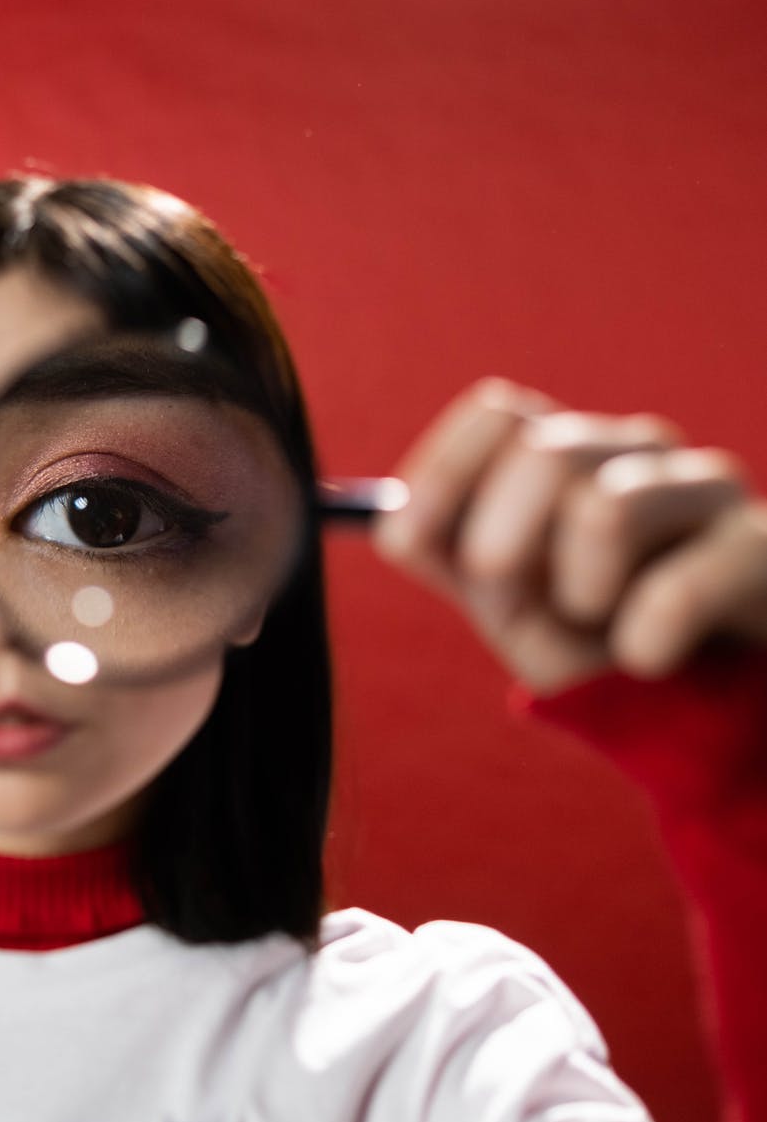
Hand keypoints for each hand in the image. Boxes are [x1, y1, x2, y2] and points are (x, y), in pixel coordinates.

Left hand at [374, 378, 766, 693]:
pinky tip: (647, 657)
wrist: (695, 707)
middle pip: (545, 452)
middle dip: (500, 543)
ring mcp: (706, 489)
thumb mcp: (510, 604)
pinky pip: (676, 589)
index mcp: (569, 453)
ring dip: (579, 593)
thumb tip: (392, 524)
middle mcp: (636, 452)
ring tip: (601, 623)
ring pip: (607, 509)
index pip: (497, 415)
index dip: (442, 474)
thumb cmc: (593, 641)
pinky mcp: (761, 547)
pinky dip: (640, 642)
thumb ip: (450, 558)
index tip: (409, 541)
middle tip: (508, 597)